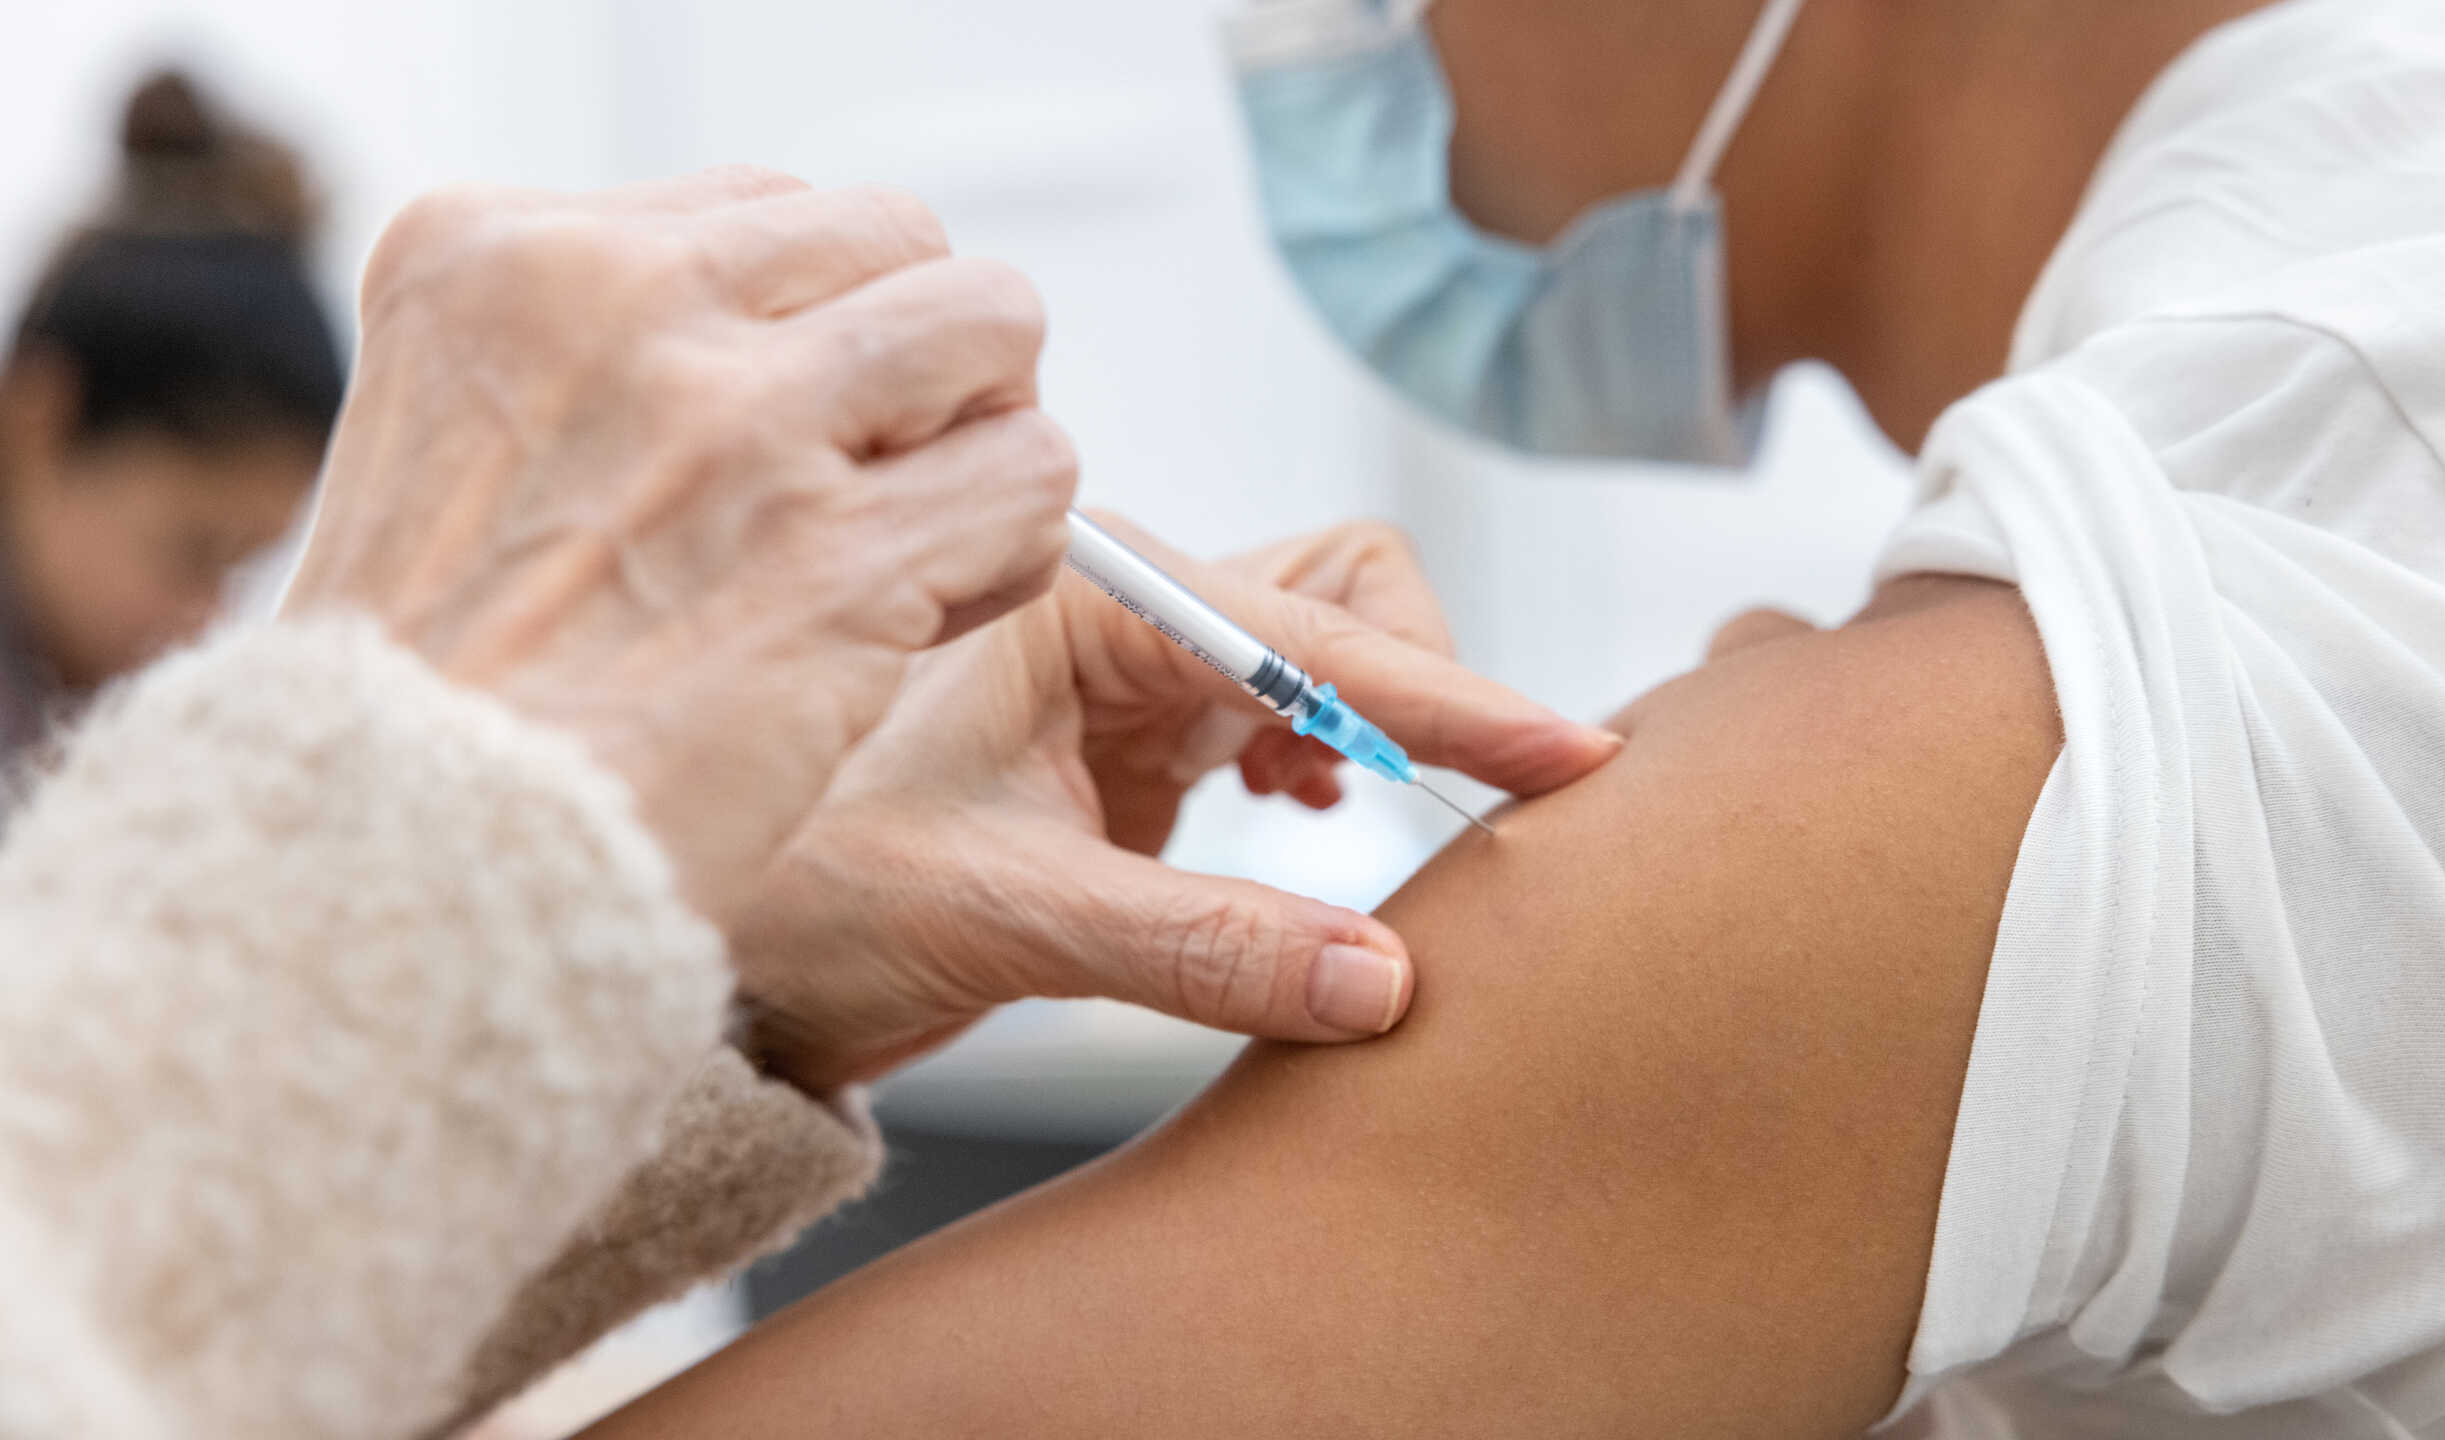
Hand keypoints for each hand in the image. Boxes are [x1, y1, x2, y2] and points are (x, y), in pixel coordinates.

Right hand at [286, 169, 1075, 916]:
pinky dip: (1012, 547)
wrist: (404, 868)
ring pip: (991, 326)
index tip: (776, 444)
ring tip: (922, 537)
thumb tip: (770, 328)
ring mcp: (736, 424)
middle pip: (898, 242)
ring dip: (984, 435)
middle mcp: (618, 305)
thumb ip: (595, 362)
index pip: (766, 215)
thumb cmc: (432, 699)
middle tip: (878, 482)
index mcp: (498, 256)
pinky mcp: (837, 556)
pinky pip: (1029, 475)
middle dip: (919, 362)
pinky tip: (932, 616)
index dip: (808, 334)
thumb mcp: (447, 444)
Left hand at [727, 517, 1622, 1092]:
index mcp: (1085, 602)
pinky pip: (1289, 724)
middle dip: (1421, 691)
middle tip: (1467, 815)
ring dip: (1378, 739)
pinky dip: (1330, 769)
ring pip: (1330, 658)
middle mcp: (1122, 613)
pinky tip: (1303, 829)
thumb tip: (1389, 983)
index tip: (1569, 757)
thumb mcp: (1006, 917)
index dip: (1453, 698)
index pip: (1319, 630)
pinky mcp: (1141, 742)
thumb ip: (1201, 945)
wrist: (709, 943)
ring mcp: (1137, 675)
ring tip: (1352, 834)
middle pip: (1348, 595)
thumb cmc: (808, 895)